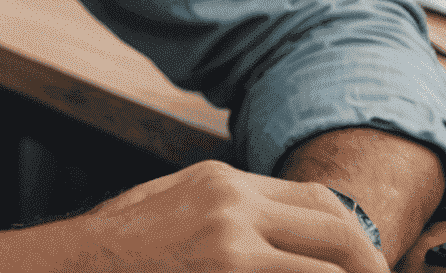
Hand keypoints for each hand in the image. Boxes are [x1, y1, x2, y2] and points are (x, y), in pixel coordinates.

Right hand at [43, 158, 391, 272]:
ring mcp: (231, 240)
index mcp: (222, 182)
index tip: (369, 272)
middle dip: (370, 268)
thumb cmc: (123, 251)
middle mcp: (232, 201)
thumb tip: (281, 238)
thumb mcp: (175, 210)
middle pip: (337, 227)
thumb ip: (229, 216)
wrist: (75, 265)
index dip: (355, 241)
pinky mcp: (227, 270)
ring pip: (327, 264)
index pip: (318, 201)